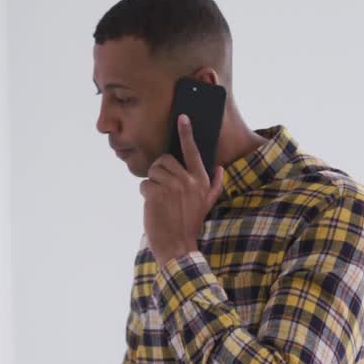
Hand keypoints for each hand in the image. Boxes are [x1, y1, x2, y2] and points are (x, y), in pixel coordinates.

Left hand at [141, 114, 223, 265]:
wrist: (178, 246)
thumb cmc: (190, 224)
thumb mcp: (207, 205)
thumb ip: (214, 185)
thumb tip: (219, 168)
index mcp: (200, 180)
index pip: (192, 151)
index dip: (186, 133)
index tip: (182, 117)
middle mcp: (188, 180)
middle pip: (164, 160)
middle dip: (159, 172)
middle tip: (163, 189)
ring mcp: (171, 186)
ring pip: (153, 171)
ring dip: (152, 185)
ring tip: (160, 200)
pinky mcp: (156, 193)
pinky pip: (144, 184)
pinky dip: (145, 195)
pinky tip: (153, 207)